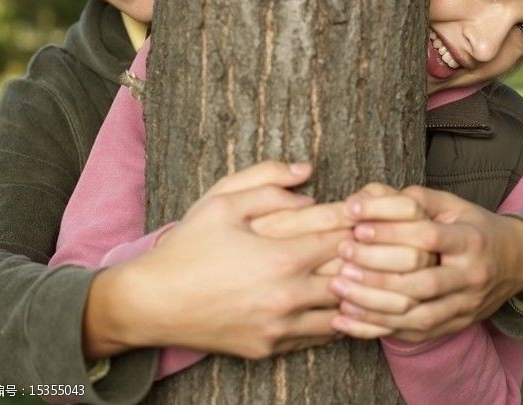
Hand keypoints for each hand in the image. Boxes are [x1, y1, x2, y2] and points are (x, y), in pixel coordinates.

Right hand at [84, 161, 351, 359]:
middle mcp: (287, 298)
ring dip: (350, 297)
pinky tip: (330, 304)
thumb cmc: (187, 247)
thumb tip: (308, 172)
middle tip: (371, 250)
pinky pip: (315, 339)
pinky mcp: (268, 349)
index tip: (362, 219)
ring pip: (339, 317)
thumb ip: (269, 180)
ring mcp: (279, 329)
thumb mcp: (222, 201)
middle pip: (351, 282)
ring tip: (357, 278)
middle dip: (363, 264)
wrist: (151, 302)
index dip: (357, 228)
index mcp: (282, 258)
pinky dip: (329, 322)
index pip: (344, 241)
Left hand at [330, 186, 522, 342]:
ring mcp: (465, 307)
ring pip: (418, 315)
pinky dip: (377, 329)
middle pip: (422, 283)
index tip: (356, 226)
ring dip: (373, 307)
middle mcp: (471, 278)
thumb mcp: (451, 205)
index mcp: (472, 240)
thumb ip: (412, 199)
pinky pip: (414, 335)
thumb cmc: (473, 227)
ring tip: (339, 291)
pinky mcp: (454, 327)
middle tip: (342, 260)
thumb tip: (365, 198)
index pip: (429, 237)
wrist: (516, 263)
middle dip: (377, 273)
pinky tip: (347, 319)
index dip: (390, 232)